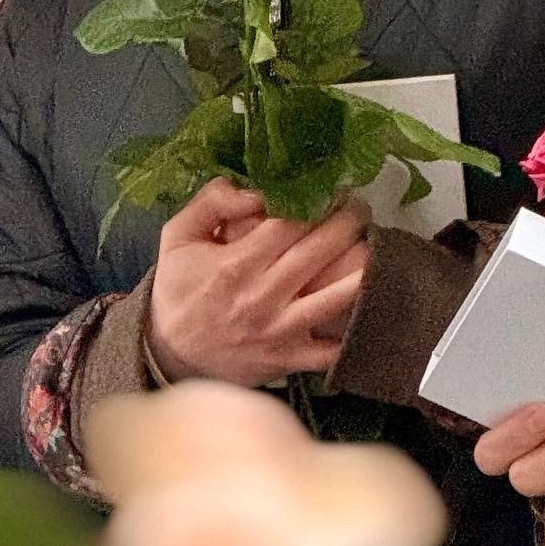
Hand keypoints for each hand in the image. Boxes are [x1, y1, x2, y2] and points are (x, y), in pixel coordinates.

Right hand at [148, 179, 367, 386]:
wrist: (171, 354)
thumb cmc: (179, 291)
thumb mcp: (177, 237)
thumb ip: (211, 203)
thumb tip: (253, 188)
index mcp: (236, 265)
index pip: (290, 223)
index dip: (318, 199)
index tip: (333, 186)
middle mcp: (263, 297)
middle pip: (320, 251)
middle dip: (349, 221)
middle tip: (359, 206)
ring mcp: (281, 331)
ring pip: (339, 297)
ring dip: (365, 267)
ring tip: (373, 244)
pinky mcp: (291, 359)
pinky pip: (334, 348)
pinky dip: (355, 328)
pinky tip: (368, 302)